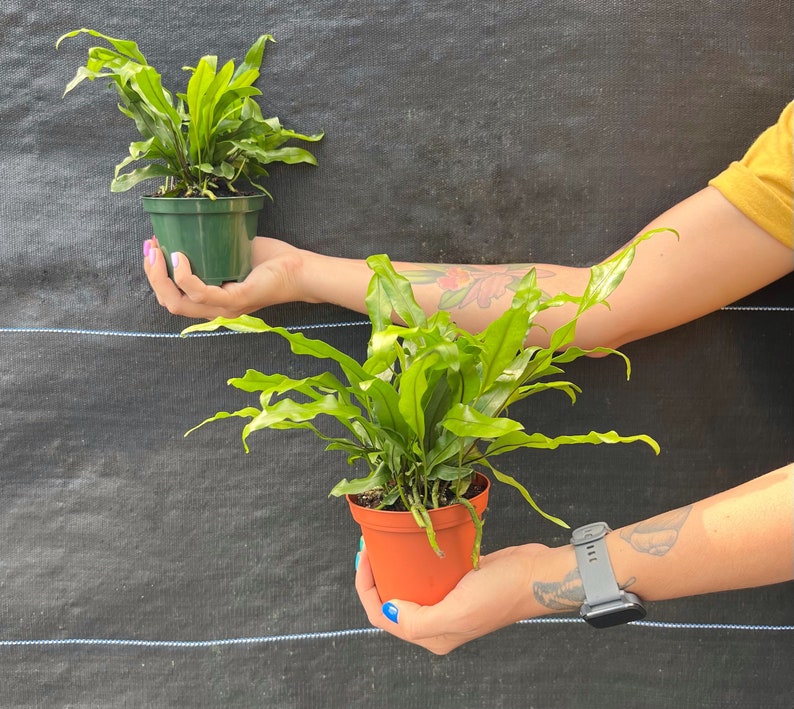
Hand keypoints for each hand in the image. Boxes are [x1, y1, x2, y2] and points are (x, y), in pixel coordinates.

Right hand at [143, 236, 306, 318]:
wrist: (301, 270)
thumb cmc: (272, 262)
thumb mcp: (233, 251)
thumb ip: (212, 246)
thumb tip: (191, 223)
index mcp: (213, 301)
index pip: (174, 297)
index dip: (156, 276)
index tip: (151, 248)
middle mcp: (216, 310)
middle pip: (169, 302)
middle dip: (152, 275)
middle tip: (148, 248)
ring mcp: (225, 308)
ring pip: (178, 302)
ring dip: (160, 276)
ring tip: (157, 249)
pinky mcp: (236, 300)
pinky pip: (200, 294)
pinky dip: (185, 276)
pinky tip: (179, 257)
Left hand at [355, 542, 558, 654]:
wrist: (537, 574)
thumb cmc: (501, 593)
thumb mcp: (457, 611)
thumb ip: (418, 620)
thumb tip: (387, 611)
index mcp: (433, 635)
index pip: (385, 616)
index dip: (367, 588)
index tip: (364, 558)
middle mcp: (438, 621)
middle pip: (393, 600)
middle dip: (376, 575)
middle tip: (370, 546)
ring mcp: (448, 600)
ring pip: (409, 585)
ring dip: (393, 566)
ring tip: (383, 542)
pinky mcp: (458, 580)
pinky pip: (428, 572)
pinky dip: (414, 559)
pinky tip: (409, 541)